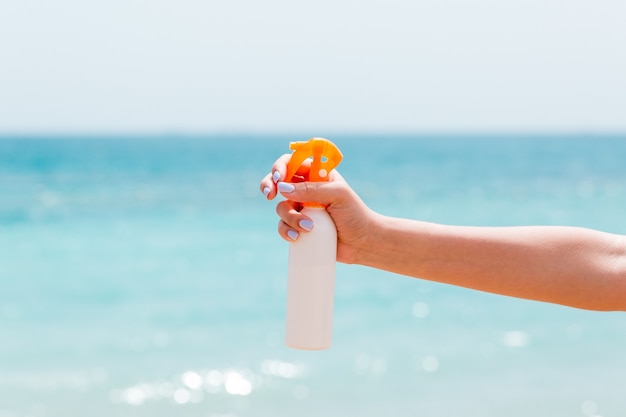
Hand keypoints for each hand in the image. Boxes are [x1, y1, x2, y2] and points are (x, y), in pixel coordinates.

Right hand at [259, 154, 375, 263]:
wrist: (362, 243)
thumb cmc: (355, 215)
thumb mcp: (338, 195)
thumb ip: (312, 189)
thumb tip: (283, 187)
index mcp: (317, 176)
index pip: (293, 162)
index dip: (281, 167)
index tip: (279, 177)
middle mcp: (306, 190)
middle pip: (278, 181)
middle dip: (269, 185)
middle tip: (270, 195)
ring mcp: (301, 209)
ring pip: (281, 207)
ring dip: (289, 217)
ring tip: (308, 227)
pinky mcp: (299, 228)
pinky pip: (283, 226)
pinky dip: (286, 231)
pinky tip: (297, 237)